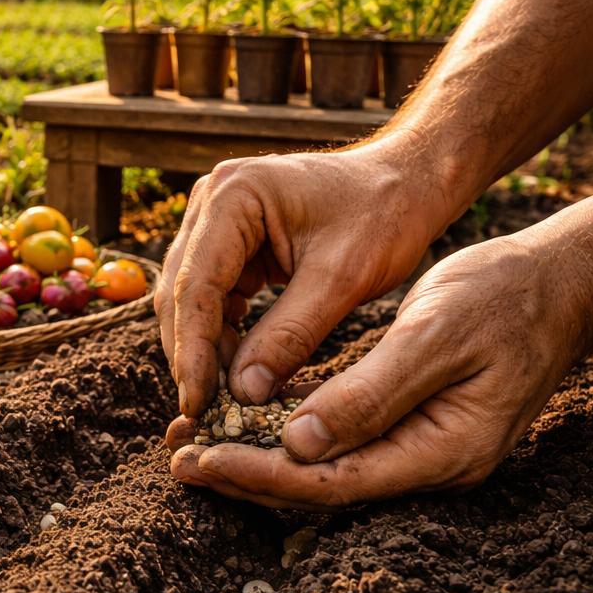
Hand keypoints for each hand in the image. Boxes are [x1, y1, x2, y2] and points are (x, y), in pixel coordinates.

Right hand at [156, 140, 453, 417]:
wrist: (408, 182)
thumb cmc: (384, 216)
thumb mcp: (341, 280)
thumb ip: (289, 335)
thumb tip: (243, 392)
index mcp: (234, 195)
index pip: (197, 286)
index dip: (193, 350)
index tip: (197, 403)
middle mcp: (212, 198)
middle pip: (183, 291)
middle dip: (192, 352)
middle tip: (204, 410)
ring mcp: (217, 216)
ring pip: (191, 296)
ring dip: (204, 345)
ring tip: (223, 395)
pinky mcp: (231, 236)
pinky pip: (213, 292)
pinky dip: (222, 330)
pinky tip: (238, 364)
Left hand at [164, 233, 592, 509]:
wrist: (559, 283)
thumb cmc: (503, 298)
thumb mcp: (434, 335)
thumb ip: (370, 392)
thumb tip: (298, 441)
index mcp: (443, 452)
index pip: (331, 482)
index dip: (259, 474)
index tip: (200, 459)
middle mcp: (431, 466)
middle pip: (322, 487)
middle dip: (248, 474)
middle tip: (178, 459)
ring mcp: (424, 451)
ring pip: (327, 470)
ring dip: (262, 458)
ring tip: (196, 447)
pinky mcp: (413, 428)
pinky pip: (342, 444)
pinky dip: (291, 434)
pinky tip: (248, 419)